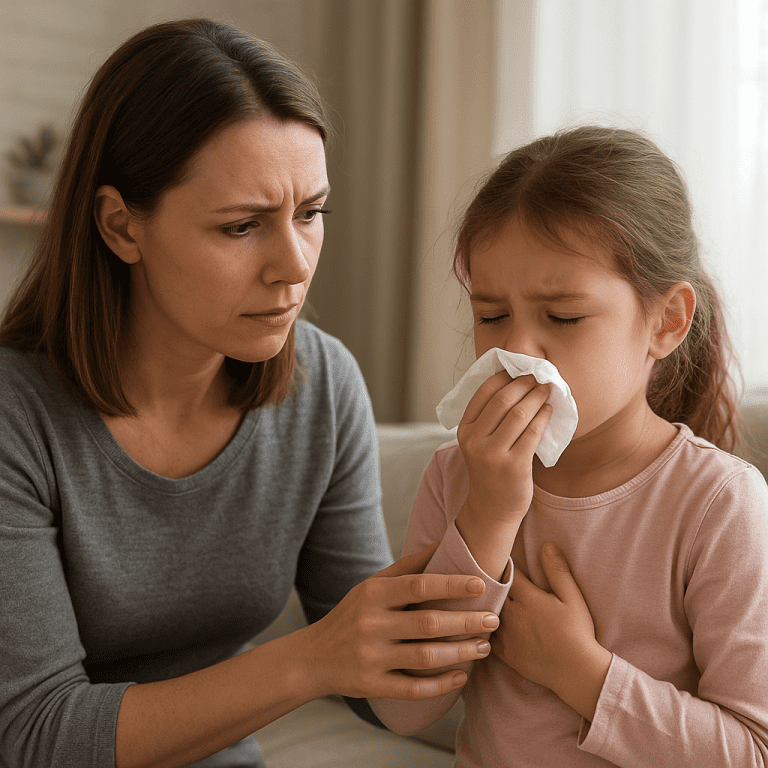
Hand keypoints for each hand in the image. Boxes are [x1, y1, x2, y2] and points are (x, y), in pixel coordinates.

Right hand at [301, 543, 499, 700]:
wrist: (313, 657)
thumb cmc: (353, 614)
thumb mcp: (372, 585)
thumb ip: (408, 567)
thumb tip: (444, 543)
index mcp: (373, 594)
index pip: (417, 586)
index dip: (451, 585)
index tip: (480, 585)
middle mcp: (371, 624)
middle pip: (427, 623)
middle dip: (465, 622)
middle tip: (493, 620)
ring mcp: (371, 657)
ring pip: (425, 657)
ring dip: (460, 653)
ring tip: (485, 646)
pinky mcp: (372, 685)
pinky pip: (413, 688)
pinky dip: (441, 684)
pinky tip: (461, 677)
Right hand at [458, 372, 551, 526]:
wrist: (492, 507)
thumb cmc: (490, 469)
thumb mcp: (478, 442)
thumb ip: (488, 417)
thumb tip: (513, 381)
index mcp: (465, 430)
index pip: (483, 393)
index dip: (504, 377)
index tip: (518, 370)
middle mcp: (476, 441)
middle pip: (503, 400)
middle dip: (523, 384)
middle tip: (537, 377)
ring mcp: (494, 455)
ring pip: (519, 414)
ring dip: (536, 397)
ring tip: (545, 390)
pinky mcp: (514, 466)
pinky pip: (533, 432)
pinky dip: (543, 416)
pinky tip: (549, 410)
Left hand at [491, 543, 611, 720]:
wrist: (578, 672)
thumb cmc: (578, 631)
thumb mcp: (572, 597)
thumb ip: (558, 571)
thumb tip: (546, 545)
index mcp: (527, 598)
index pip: (507, 573)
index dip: (503, 565)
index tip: (498, 558)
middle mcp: (512, 615)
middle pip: (492, 592)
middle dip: (489, 582)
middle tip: (482, 573)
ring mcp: (507, 635)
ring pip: (486, 613)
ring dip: (484, 604)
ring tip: (477, 595)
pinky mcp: (506, 654)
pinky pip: (486, 636)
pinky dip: (482, 627)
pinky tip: (478, 622)